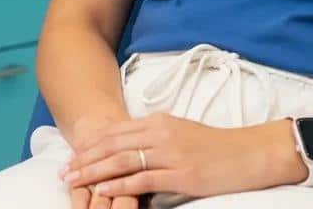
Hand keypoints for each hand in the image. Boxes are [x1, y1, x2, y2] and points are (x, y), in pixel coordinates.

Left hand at [60, 113, 277, 202]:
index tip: (73, 155)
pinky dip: (121, 185)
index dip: (92, 144)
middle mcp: (160, 133)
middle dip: (86, 159)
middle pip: (113, 145)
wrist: (247, 153)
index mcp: (159, 121)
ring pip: (122, 161)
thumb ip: (154, 138)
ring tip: (75, 182)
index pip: (116, 131)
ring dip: (95, 172)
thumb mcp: (180, 133)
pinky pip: (143, 179)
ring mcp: (169, 153)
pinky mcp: (180, 174)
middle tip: (65, 172)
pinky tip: (104, 191)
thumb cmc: (214, 146)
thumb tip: (130, 149)